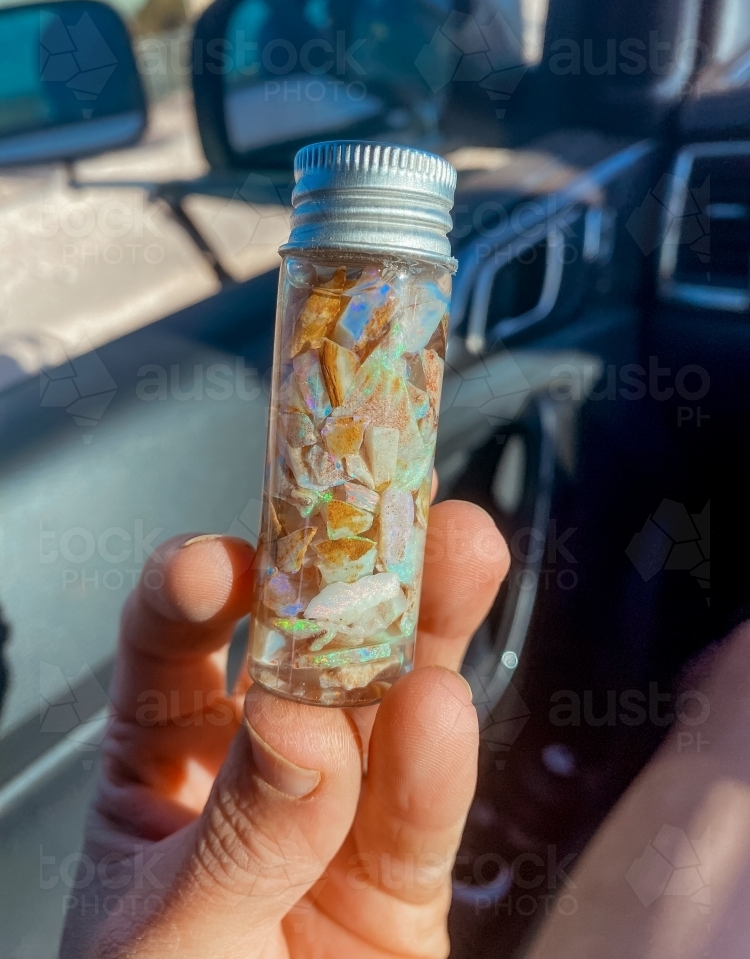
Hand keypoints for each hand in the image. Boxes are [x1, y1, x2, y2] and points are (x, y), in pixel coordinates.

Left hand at [60, 498, 508, 957]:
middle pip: (301, 652)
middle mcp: (253, 771)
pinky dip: (437, 763)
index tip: (225, 562)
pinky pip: (422, 810)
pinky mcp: (403, 874)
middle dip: (342, 578)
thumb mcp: (169, 939)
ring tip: (456, 552)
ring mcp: (335, 816)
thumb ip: (239, 836)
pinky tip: (445, 711)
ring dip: (421, 631)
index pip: (170, 652)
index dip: (196, 594)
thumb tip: (301, 726)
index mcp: (159, 767)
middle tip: (382, 502)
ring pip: (385, 705)